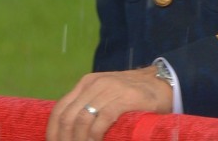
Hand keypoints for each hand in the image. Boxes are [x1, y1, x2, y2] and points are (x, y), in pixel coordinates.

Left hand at [47, 67, 172, 140]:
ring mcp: (111, 89)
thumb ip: (89, 105)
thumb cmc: (133, 97)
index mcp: (87, 83)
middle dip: (64, 140)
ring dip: (79, 140)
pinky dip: (95, 136)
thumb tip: (67, 130)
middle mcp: (96, 83)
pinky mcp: (125, 98)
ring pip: (82, 120)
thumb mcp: (106, 95)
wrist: (165, 85)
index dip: (52, 132)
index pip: (59, 109)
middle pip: (67, 117)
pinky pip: (101, 120)